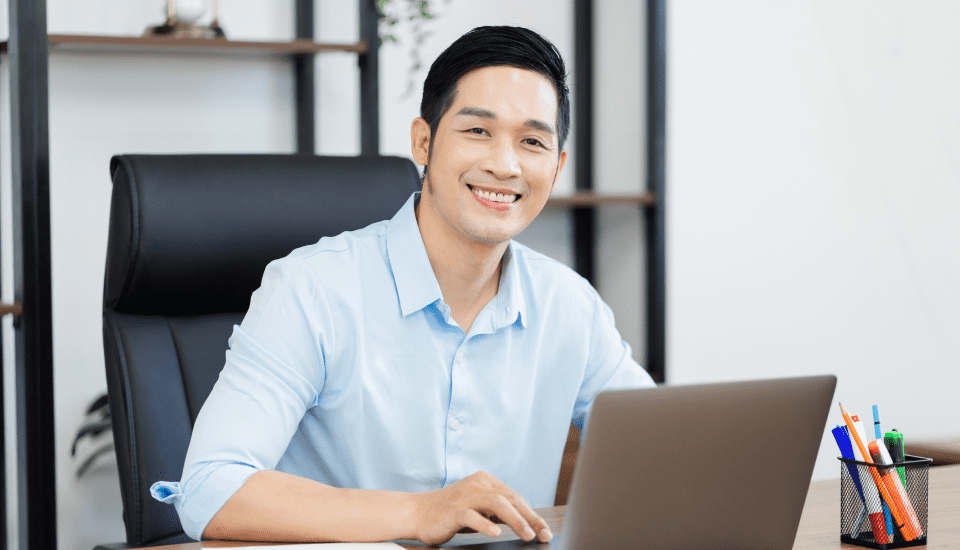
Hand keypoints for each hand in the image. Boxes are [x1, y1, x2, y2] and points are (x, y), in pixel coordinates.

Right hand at [413, 471, 552, 545]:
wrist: (417, 512)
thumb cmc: (450, 512)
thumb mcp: (478, 507)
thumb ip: (497, 510)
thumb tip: (525, 522)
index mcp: (485, 481)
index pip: (515, 497)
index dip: (532, 514)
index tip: (545, 531)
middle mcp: (478, 485)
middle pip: (510, 499)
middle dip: (530, 518)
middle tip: (543, 534)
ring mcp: (465, 496)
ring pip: (497, 504)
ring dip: (516, 520)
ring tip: (527, 535)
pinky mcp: (453, 510)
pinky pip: (472, 516)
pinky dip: (485, 524)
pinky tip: (496, 532)